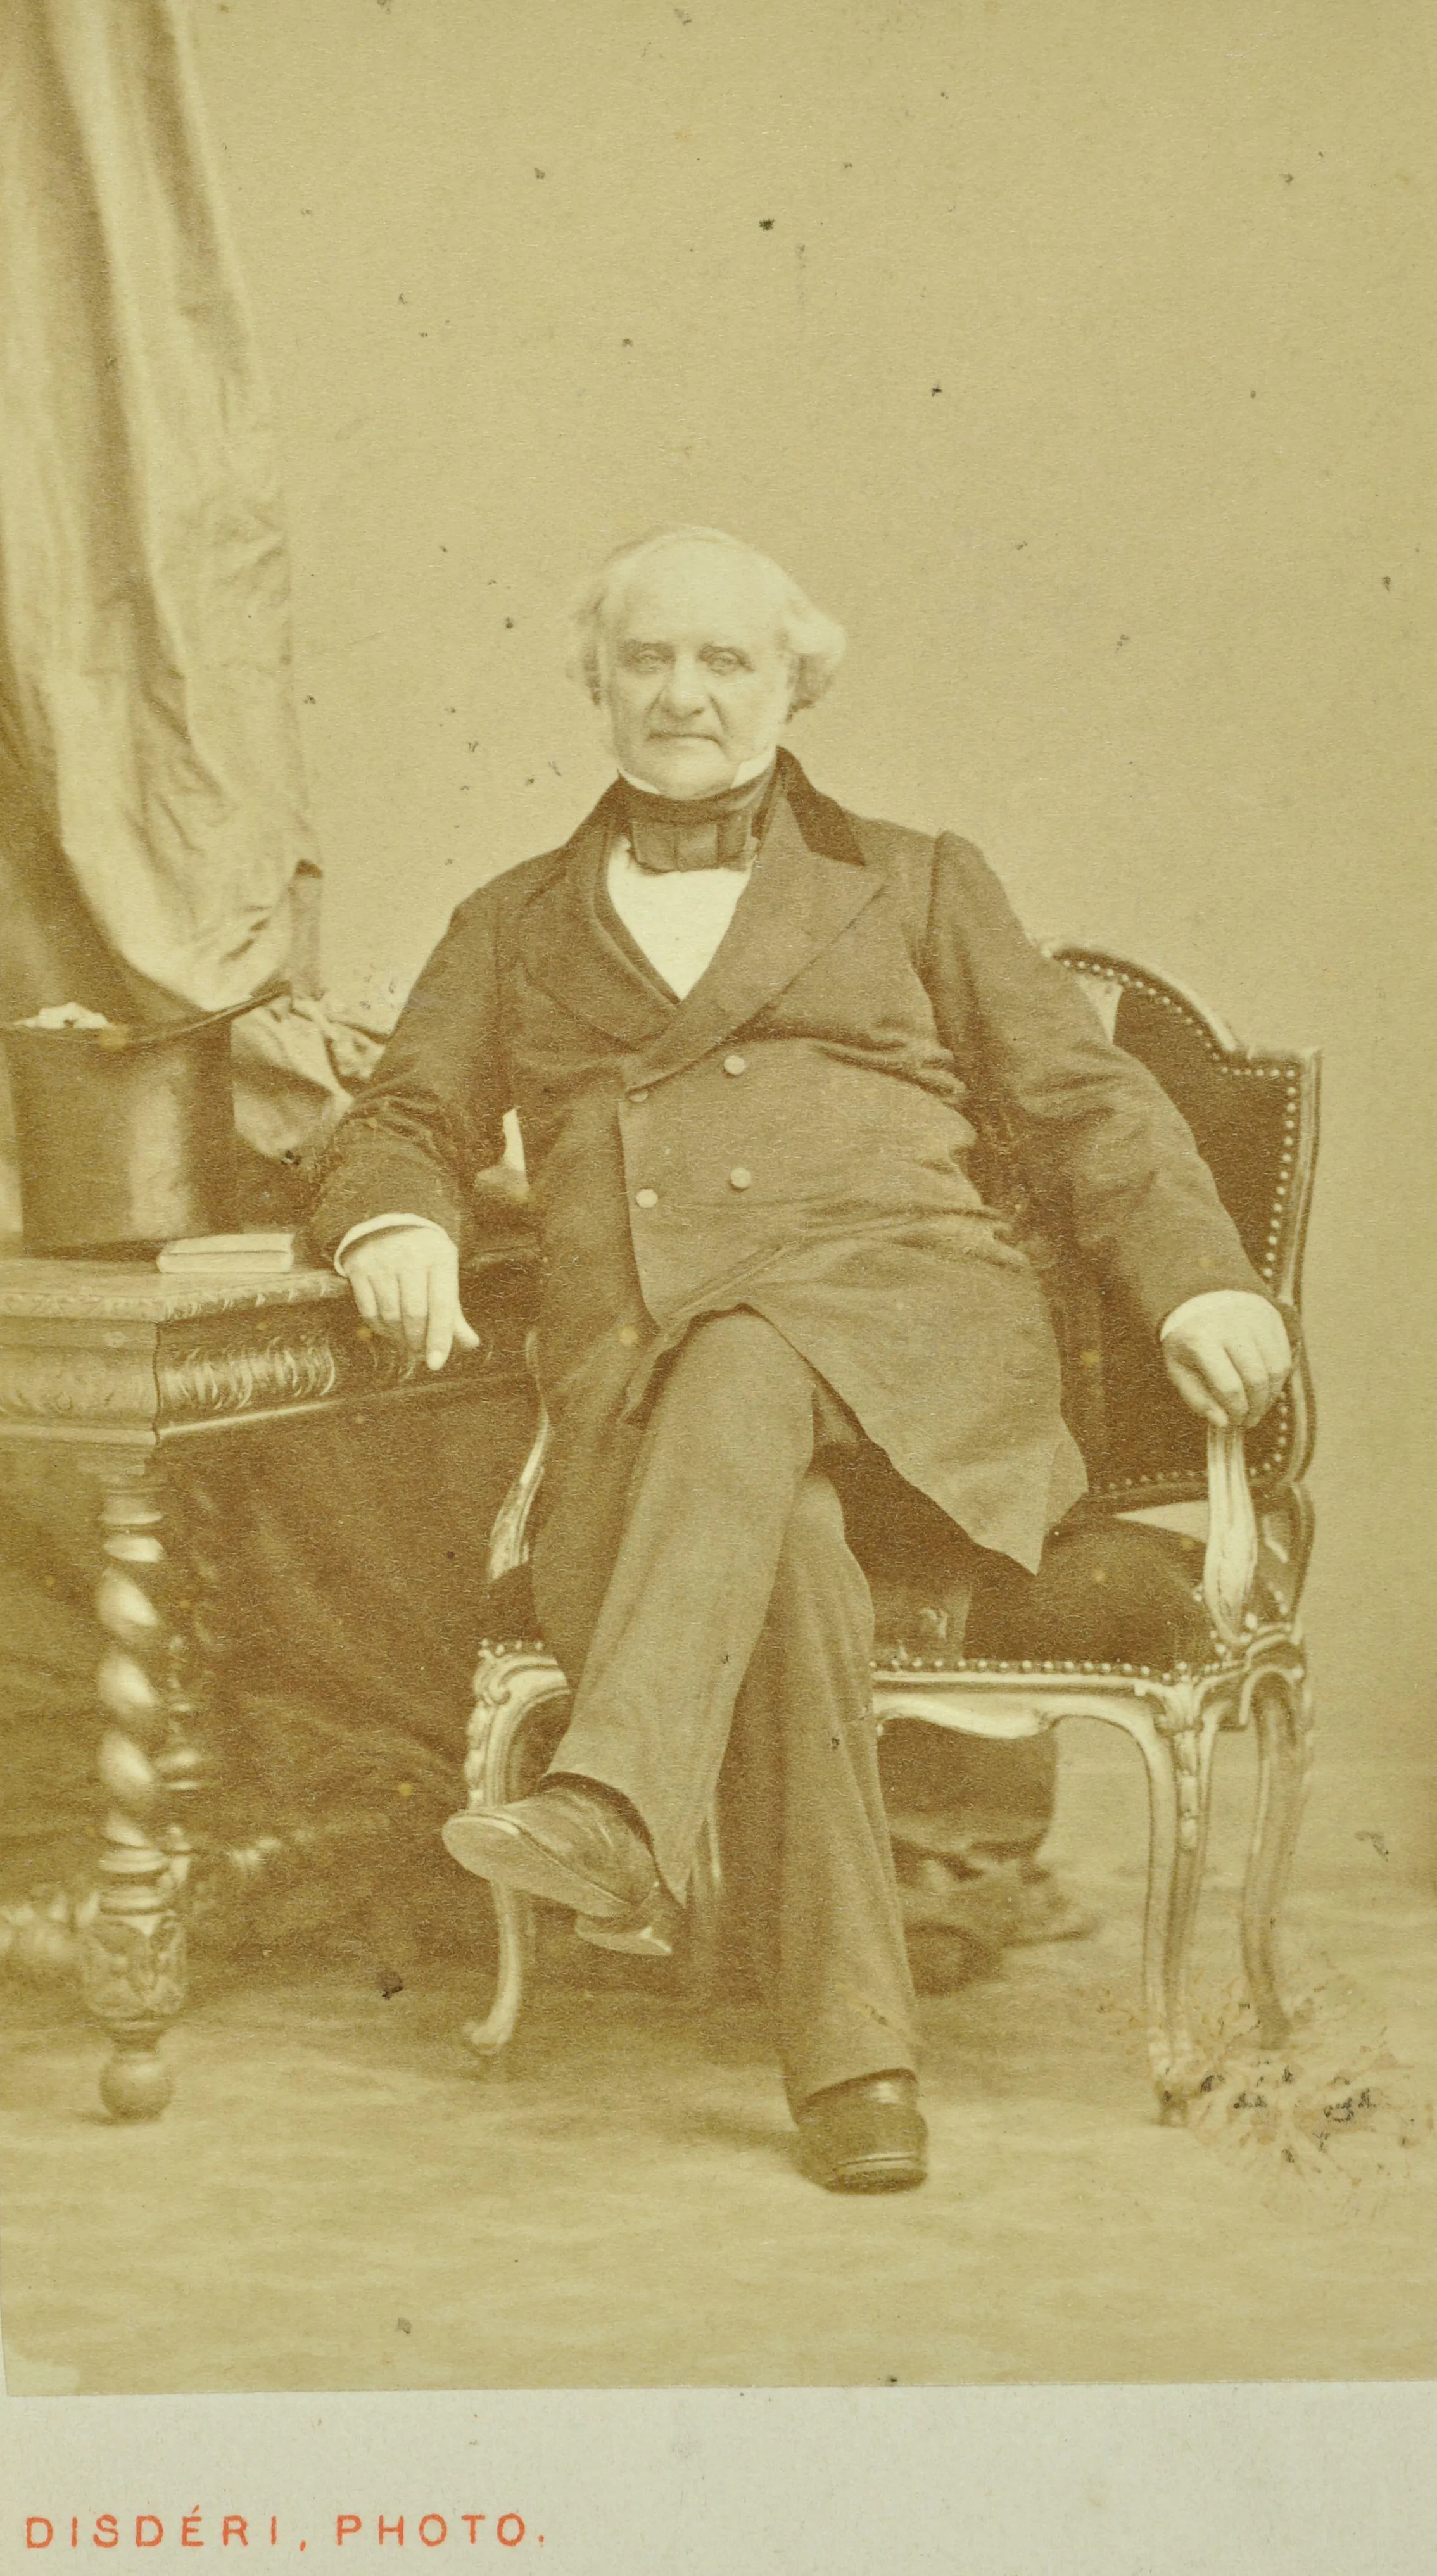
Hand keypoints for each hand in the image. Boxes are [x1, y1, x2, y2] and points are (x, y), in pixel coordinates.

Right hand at [340, 1225, 480, 1370]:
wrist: (389, 1224)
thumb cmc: (424, 1257)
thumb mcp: (443, 1274)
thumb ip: (453, 1311)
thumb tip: (470, 1344)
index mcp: (440, 1256)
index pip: (442, 1305)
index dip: (439, 1337)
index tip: (436, 1363)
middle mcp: (411, 1255)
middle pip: (414, 1313)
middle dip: (416, 1341)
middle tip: (417, 1354)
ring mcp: (382, 1259)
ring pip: (390, 1314)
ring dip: (397, 1337)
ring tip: (404, 1343)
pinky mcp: (359, 1266)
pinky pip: (368, 1309)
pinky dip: (378, 1328)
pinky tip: (387, 1330)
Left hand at [1160, 1290, 1292, 1429]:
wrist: (1201, 1299)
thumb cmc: (1188, 1341)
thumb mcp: (1178, 1369)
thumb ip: (1197, 1398)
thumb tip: (1223, 1422)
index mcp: (1201, 1339)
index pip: (1229, 1386)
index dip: (1236, 1411)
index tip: (1234, 1422)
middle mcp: (1231, 1326)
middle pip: (1257, 1378)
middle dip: (1256, 1407)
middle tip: (1249, 1420)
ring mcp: (1255, 1320)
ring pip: (1277, 1369)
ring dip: (1271, 1396)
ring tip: (1259, 1407)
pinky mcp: (1272, 1318)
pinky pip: (1285, 1356)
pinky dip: (1279, 1379)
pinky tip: (1266, 1388)